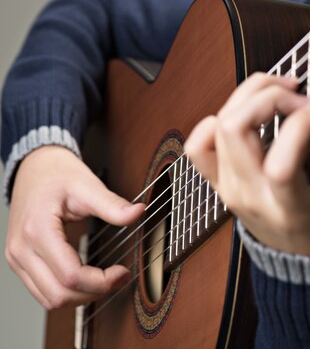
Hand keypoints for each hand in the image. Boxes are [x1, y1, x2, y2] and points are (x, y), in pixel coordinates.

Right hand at [5, 146, 144, 308]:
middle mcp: (21, 249)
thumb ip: (112, 204)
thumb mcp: (87, 185)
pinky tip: (86, 278)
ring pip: (48, 299)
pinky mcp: (19, 260)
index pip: (70, 275)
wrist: (35, 166)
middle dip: (92, 293)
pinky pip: (41, 290)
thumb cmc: (57, 173)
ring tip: (104, 280)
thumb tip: (138, 212)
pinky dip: (65, 291)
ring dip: (79, 297)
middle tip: (118, 278)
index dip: (101, 281)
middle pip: (58, 295)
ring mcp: (17, 257)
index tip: (122, 272)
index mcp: (37, 230)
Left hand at [185, 73, 309, 255]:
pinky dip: (217, 120)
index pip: (278, 164)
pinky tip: (248, 114)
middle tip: (297, 91)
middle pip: (235, 128)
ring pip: (218, 125)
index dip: (298, 126)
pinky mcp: (219, 178)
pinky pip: (199, 144)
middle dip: (267, 95)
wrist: (306, 256)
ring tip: (278, 93)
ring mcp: (228, 187)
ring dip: (247, 97)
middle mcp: (249, 196)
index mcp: (289, 209)